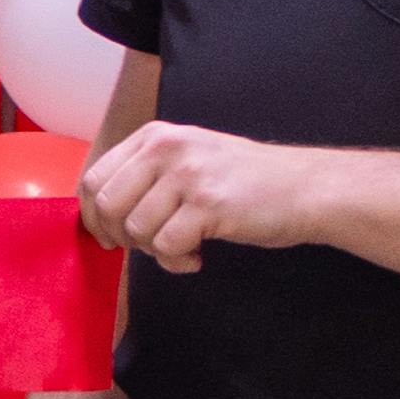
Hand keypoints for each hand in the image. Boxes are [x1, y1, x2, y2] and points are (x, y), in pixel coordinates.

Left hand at [80, 121, 325, 274]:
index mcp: (155, 137)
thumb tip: (98, 212)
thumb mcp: (188, 159)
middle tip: (147, 247)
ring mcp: (189, 175)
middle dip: (119, 237)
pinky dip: (176, 261)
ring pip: (136, 229)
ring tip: (181, 248)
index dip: (92, 216)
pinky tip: (196, 257)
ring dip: (153, 251)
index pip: (94, 178)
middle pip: (108, 206)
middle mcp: (167, 149)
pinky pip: (166, 247)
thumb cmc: (244, 181)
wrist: (306, 187)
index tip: (106, 236)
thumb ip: (144, 176)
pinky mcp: (209, 205)